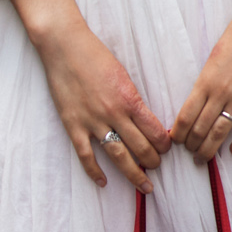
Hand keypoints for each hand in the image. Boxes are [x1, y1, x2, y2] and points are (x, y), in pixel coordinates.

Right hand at [0, 0, 169, 191]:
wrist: (64, 47)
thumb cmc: (95, 56)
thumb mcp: (123, 75)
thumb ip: (133, 99)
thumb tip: (145, 121)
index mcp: (130, 99)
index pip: (155, 131)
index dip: (164, 144)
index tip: (166, 149)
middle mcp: (114, 114)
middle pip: (141, 148)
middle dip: (153, 161)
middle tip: (157, 167)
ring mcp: (92, 122)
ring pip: (118, 156)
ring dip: (134, 173)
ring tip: (144, 185)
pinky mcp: (73, 126)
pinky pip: (86, 156)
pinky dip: (95, 172)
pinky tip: (104, 182)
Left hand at [172, 0, 231, 163]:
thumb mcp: (213, 58)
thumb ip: (206, 82)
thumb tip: (197, 103)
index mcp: (205, 81)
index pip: (185, 116)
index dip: (178, 134)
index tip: (176, 142)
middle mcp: (221, 93)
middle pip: (200, 129)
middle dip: (192, 146)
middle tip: (190, 154)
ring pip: (220, 133)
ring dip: (210, 149)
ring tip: (204, 158)